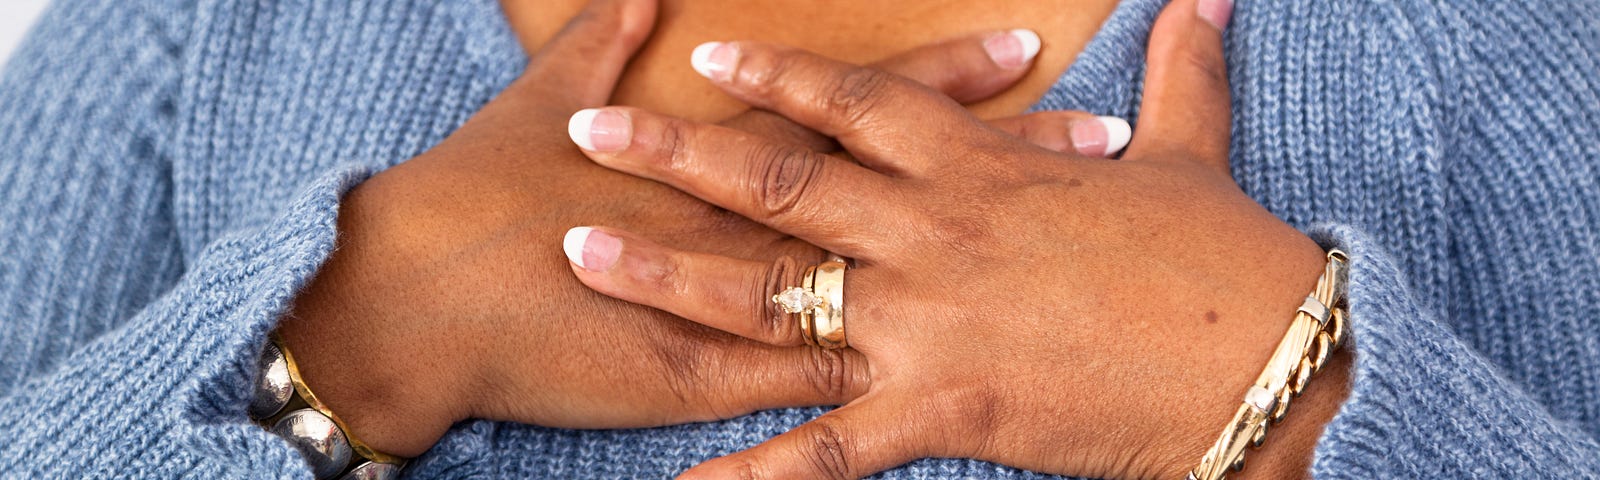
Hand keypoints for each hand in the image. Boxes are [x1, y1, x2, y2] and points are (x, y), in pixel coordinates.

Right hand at [279, 0, 1118, 457]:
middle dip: (1011, 171)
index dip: (948, 80)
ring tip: (1081, 274)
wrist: (418, 298)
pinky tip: (983, 404)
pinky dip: (890, 405)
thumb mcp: (550, 100)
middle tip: (1105, 140)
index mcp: (732, 154)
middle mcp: (763, 228)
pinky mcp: (717, 384)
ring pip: (898, 296)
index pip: (865, 108)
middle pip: (911, 197)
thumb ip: (606, 41)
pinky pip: (822, 407)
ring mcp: (751, 311)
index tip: (1025, 50)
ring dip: (988, 287)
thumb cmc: (477, 193)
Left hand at [563, 0, 1350, 477]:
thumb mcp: (1192, 152)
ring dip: (670, 275)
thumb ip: (1182, 72)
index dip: (777, 79)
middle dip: (677, 155)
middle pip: (781, 183)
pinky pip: (828, 450)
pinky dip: (753, 475)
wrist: (1271, 363)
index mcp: (981, 168)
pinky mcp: (943, 409)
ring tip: (583, 256)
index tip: (705, 60)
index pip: (857, 106)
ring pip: (774, 293)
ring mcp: (927, 321)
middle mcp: (933, 232)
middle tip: (588, 139)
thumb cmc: (1226, 258)